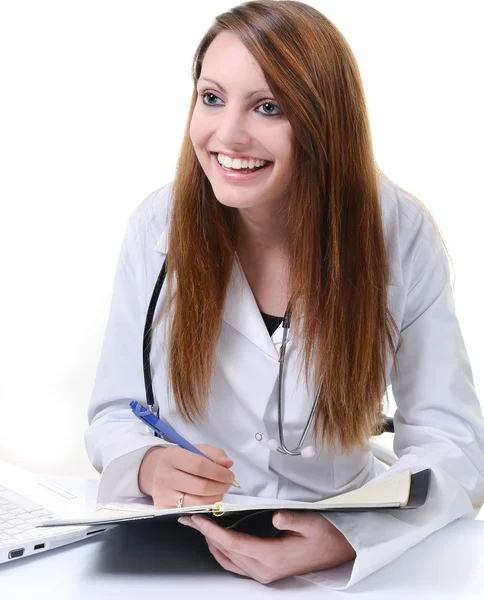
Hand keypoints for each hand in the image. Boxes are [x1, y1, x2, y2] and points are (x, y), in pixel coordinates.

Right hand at [138, 444, 234, 508]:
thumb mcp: (195, 450)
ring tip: (219, 492)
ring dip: (215, 499)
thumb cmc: (181, 460)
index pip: (200, 465)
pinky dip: (204, 508)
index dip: (219, 472)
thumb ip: (214, 454)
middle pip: (201, 486)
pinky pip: (190, 513)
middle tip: (227, 484)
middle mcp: (164, 476)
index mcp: (173, 456)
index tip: (230, 475)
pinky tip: (208, 500)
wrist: (157, 471)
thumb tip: (228, 463)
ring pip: (197, 503)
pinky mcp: (162, 509)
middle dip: (220, 487)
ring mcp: (162, 494)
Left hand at [178, 510, 355, 583]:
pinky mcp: (264, 571)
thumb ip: (293, 520)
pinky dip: (221, 551)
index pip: (233, 543)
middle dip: (205, 533)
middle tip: (189, 517)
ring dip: (210, 542)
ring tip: (197, 526)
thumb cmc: (324, 536)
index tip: (198, 519)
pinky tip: (216, 541)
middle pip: (225, 551)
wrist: (337, 552)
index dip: (212, 530)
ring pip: (227, 559)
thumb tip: (276, 516)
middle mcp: (264, 569)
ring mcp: (263, 573)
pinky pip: (235, 564)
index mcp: (272, 557)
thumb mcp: (312, 523)